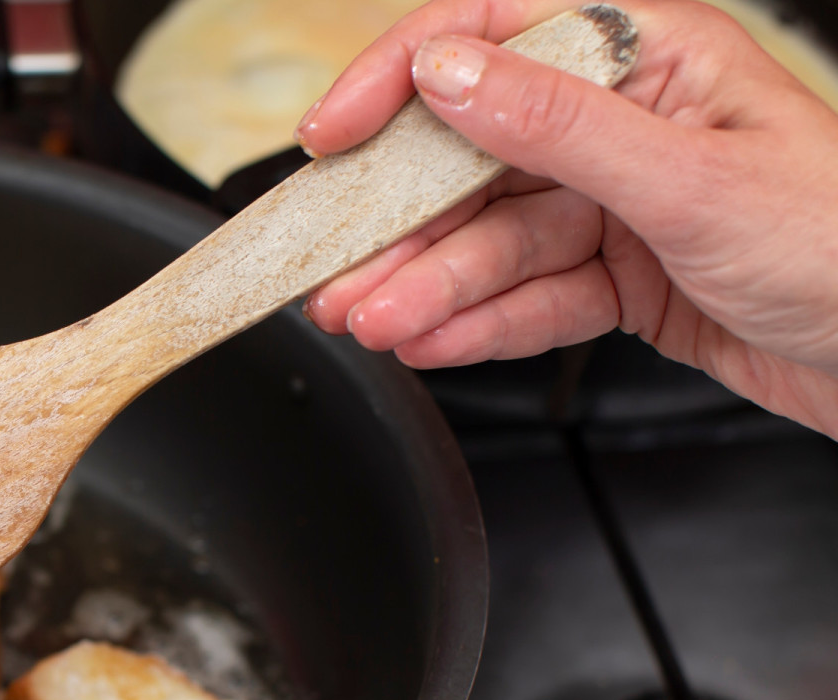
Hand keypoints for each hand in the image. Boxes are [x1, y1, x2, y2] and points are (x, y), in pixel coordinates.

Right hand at [295, 0, 837, 436]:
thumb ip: (558, 126)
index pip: (492, 34)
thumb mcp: (691, 179)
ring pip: (493, 239)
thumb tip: (449, 75)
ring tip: (374, 322)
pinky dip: (477, 324)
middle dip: (400, 220)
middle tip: (336, 267)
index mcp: (649, 55)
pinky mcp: (621, 277)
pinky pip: (527, 296)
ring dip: (427, 285)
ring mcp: (620, 203)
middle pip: (475, 157)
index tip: (333, 134)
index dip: (399, 77)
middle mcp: (626, 121)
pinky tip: (431, 340)